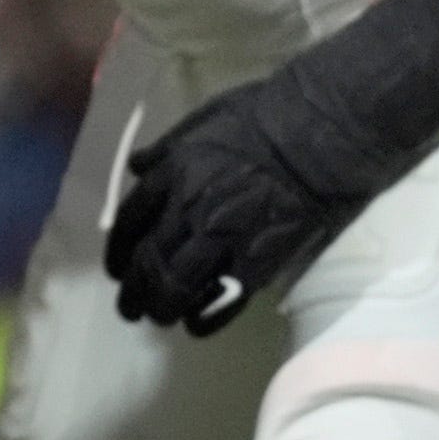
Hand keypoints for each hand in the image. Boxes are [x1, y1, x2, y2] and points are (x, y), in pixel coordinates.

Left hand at [101, 0, 438, 335]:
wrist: (321, 130)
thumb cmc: (267, 113)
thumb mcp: (204, 119)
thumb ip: (168, 148)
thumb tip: (137, 167)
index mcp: (172, 173)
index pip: (130, 222)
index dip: (119, 251)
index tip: (117, 268)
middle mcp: (188, 209)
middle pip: (148, 260)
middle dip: (134, 290)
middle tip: (130, 308)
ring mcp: (222, 236)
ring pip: (177, 284)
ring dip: (162, 306)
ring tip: (160, 318)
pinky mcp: (259, 258)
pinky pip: (222, 297)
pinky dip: (204, 316)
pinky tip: (195, 326)